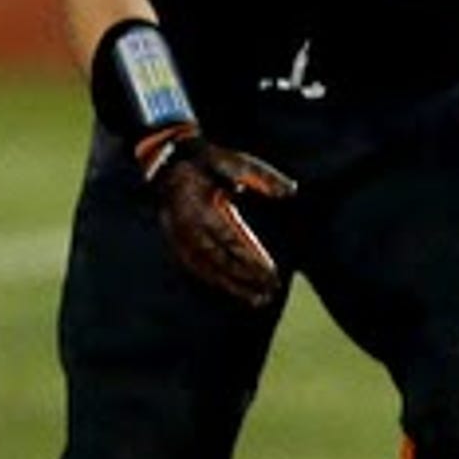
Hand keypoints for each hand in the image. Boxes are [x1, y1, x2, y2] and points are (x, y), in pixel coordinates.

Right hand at [136, 127, 294, 305]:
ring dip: (230, 285)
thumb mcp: (235, 161)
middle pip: (219, 261)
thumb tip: (291, 191)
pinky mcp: (173, 238)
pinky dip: (211, 280)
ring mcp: (177, 234)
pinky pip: (191, 265)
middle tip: (269, 294)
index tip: (272, 275)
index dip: (252, 260)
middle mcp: (188, 225)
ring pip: (204, 268)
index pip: (231, 241)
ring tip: (254, 299)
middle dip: (245, 280)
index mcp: (204, 207)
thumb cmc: (207, 160)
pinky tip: (229, 288)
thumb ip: (263, 177)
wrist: (167, 158)